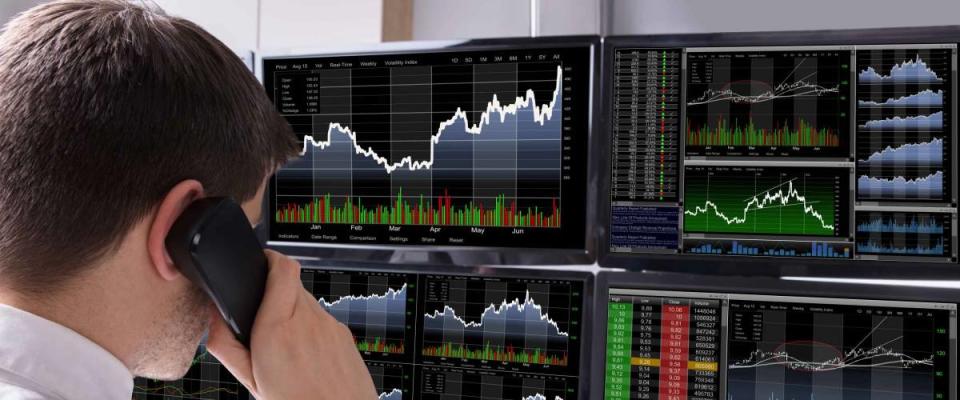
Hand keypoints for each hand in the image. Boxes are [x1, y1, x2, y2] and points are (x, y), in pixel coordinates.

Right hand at [207, 250, 375, 399]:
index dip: (270, 258)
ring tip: (284, 346)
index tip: (261, 260)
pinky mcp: (344, 334)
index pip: (281, 268)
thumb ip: (226, 345)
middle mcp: (308, 320)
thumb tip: (213, 316)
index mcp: (277, 329)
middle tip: (263, 319)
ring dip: (293, 313)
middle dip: (275, 293)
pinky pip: (323, 319)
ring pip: (308, 302)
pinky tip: (305, 355)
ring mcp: (330, 325)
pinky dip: (310, 329)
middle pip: (291, 283)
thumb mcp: (249, 382)